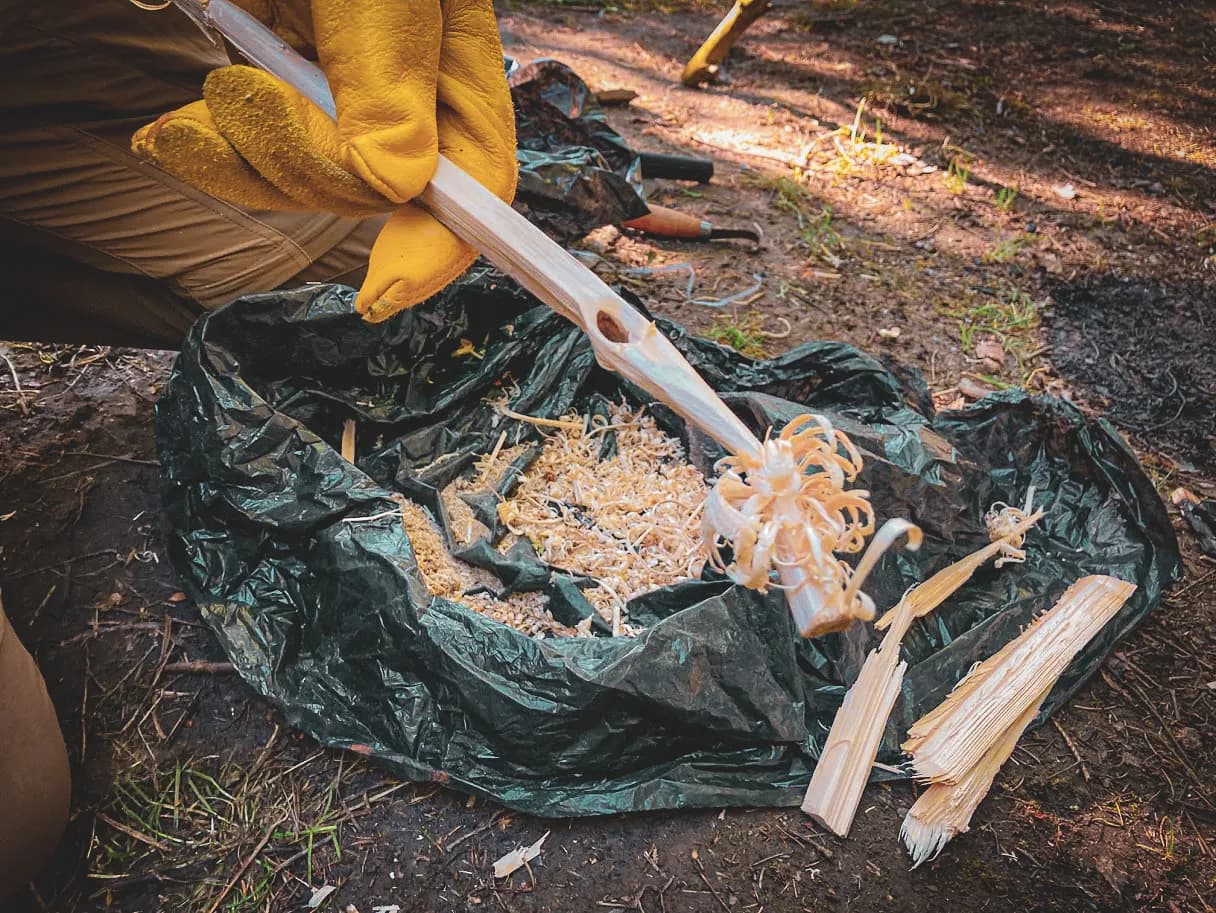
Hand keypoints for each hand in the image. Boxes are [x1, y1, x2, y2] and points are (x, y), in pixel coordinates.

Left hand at [132, 0, 516, 320]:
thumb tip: (398, 181)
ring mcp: (332, 88)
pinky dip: (209, 153)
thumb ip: (389, 68)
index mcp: (450, 57)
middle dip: (300, 172)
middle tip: (243, 105)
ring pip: (306, 180)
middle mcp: (401, 85)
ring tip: (187, 121)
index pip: (477, 178)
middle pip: (379, 191)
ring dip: (240, 164)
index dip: (441, 245)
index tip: (384, 292)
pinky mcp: (271, 86)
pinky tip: (175, 137)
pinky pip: (250, 153)